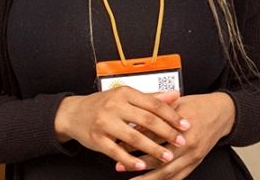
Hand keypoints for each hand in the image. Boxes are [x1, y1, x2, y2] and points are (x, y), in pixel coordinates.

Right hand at [55, 88, 189, 171]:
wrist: (73, 113)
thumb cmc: (103, 104)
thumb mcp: (126, 96)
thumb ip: (151, 97)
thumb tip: (175, 95)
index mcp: (125, 93)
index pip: (154, 104)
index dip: (172, 115)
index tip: (185, 124)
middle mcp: (115, 105)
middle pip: (147, 120)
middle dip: (166, 133)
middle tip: (181, 142)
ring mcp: (105, 122)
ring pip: (134, 137)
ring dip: (152, 149)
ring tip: (166, 157)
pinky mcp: (97, 138)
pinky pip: (116, 151)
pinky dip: (130, 159)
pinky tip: (142, 165)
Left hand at [120, 92, 234, 178]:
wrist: (222, 113)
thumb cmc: (198, 106)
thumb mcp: (176, 105)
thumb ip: (156, 115)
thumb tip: (135, 127)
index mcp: (182, 126)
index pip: (153, 137)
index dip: (134, 143)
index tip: (119, 146)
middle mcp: (189, 144)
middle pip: (159, 159)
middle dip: (137, 164)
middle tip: (119, 166)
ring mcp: (193, 156)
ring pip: (167, 172)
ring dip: (148, 178)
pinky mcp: (196, 163)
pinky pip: (178, 177)